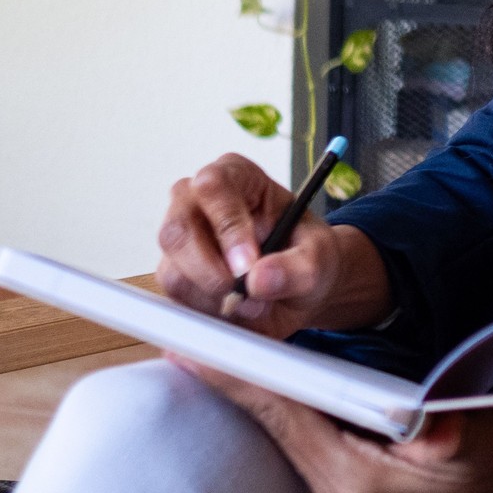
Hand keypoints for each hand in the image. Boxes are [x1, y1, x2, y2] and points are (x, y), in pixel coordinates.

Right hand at [155, 153, 389, 336]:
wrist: (301, 287)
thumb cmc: (307, 254)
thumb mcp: (319, 256)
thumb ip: (298, 266)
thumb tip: (258, 278)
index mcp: (236, 176)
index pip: (214, 186)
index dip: (227, 226)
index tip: (247, 265)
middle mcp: (197, 202)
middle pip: (177, 231)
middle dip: (210, 272)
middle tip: (244, 295)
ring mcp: (180, 241)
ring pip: (173, 273)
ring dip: (213, 300)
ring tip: (253, 304)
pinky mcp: (175, 276)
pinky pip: (176, 302)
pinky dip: (206, 315)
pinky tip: (236, 312)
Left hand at [173, 359, 492, 492]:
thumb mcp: (477, 433)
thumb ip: (446, 433)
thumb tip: (431, 425)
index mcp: (361, 482)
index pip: (289, 417)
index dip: (244, 379)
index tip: (198, 349)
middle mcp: (341, 492)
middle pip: (276, 423)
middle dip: (236, 380)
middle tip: (187, 335)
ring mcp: (343, 491)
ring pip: (286, 429)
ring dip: (258, 389)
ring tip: (215, 347)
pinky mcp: (350, 482)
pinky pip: (304, 436)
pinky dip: (285, 403)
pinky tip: (267, 376)